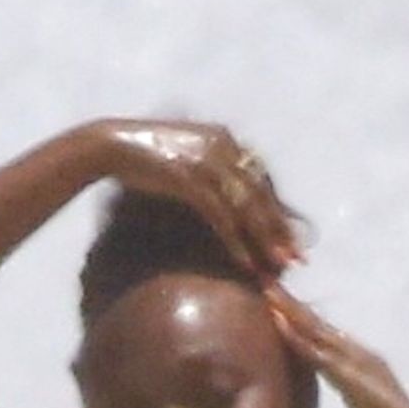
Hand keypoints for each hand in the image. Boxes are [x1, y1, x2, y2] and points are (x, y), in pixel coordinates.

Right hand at [98, 119, 299, 280]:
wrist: (111, 145)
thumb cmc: (147, 158)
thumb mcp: (188, 158)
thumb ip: (213, 173)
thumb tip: (231, 202)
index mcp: (225, 139)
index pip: (263, 181)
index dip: (279, 212)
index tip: (292, 239)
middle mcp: (222, 146)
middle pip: (261, 196)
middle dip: (280, 231)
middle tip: (297, 259)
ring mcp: (206, 162)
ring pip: (246, 209)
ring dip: (264, 241)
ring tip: (276, 268)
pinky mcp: (188, 180)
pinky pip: (221, 219)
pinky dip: (236, 243)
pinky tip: (245, 265)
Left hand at [265, 285, 408, 407]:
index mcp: (365, 371)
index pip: (330, 345)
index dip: (308, 329)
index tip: (290, 312)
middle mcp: (358, 358)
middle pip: (319, 328)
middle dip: (294, 308)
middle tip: (271, 284)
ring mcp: (350, 361)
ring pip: (312, 329)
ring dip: (288, 309)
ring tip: (267, 288)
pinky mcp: (343, 371)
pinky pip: (311, 347)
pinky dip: (293, 332)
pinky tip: (275, 316)